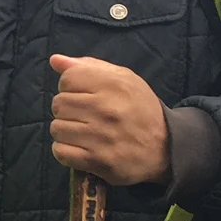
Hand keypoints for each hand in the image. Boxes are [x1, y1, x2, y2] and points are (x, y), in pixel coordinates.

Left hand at [49, 54, 170, 186]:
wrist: (166, 148)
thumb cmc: (140, 109)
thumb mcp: (123, 79)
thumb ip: (88, 66)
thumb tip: (55, 60)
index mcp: (114, 84)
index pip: (67, 79)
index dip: (70, 87)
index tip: (83, 95)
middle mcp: (106, 109)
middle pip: (58, 104)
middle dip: (67, 110)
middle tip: (85, 116)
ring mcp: (101, 136)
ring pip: (56, 128)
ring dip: (66, 131)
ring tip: (84, 133)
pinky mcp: (97, 160)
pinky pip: (60, 152)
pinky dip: (65, 151)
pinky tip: (80, 148)